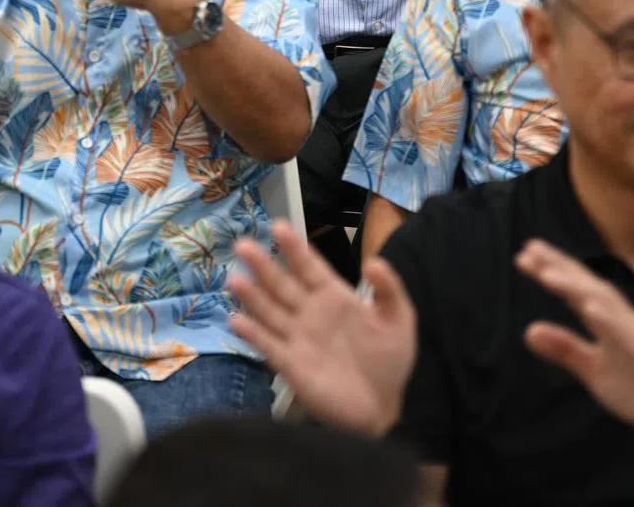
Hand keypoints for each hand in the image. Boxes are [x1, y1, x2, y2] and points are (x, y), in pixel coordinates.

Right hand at [228, 220, 416, 435]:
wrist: (383, 408)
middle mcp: (310, 312)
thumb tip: (372, 261)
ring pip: (269, 310)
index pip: (310, 266)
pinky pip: (268, 346)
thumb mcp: (399, 319)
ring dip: (251, 295)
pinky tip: (236, 320)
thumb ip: (388, 288)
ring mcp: (298, 338)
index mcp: (334, 296)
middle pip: (282, 283)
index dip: (294, 247)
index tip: (278, 226)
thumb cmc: (390, 360)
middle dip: (263, 264)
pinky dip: (252, 333)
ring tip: (234, 278)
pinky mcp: (291, 365)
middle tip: (243, 244)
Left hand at [516, 239, 633, 442]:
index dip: (551, 270)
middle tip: (529, 248)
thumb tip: (528, 331)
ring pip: (603, 301)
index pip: (575, 289)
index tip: (524, 254)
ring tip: (548, 272)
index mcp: (606, 319)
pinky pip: (626, 333)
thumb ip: (565, 349)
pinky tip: (589, 307)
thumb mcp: (593, 370)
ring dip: (576, 285)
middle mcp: (620, 317)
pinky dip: (607, 318)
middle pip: (586, 284)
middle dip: (558, 265)